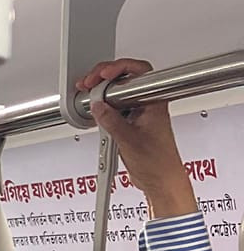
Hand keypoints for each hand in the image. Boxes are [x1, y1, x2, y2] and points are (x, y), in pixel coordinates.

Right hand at [75, 58, 193, 217]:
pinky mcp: (132, 125)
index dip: (117, 69)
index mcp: (154, 102)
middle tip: (89, 85)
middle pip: (124, 80)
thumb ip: (110, 120)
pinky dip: (103, 110)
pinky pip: (115, 110)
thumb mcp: (128, 140)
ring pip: (118, 95)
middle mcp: (147, 105)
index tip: (101, 76)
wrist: (161, 182)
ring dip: (102, 95)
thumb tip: (97, 106)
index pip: (137, 72)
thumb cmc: (158, 163)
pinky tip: (95, 114)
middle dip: (104, 80)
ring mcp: (140, 114)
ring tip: (88, 98)